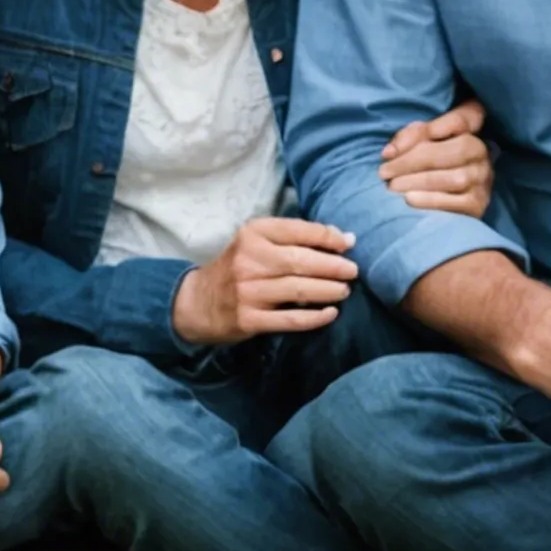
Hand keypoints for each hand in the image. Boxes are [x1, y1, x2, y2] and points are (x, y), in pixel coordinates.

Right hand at [170, 217, 359, 347]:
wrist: (197, 302)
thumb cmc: (236, 268)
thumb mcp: (255, 243)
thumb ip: (293, 238)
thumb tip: (342, 237)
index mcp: (252, 234)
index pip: (297, 230)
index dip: (328, 237)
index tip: (349, 243)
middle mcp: (249, 259)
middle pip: (301, 261)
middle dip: (333, 266)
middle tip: (353, 271)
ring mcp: (248, 291)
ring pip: (298, 290)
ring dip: (328, 290)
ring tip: (344, 290)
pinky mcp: (249, 319)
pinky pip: (290, 319)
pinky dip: (314, 318)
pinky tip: (330, 314)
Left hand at [380, 98, 494, 215]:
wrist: (440, 205)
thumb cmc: (425, 164)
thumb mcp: (417, 142)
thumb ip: (407, 138)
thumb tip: (389, 153)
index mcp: (469, 129)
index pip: (461, 119)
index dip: (432, 128)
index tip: (399, 143)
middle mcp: (482, 151)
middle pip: (457, 149)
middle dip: (415, 160)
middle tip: (385, 171)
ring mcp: (483, 178)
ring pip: (455, 177)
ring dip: (418, 181)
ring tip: (392, 187)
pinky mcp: (479, 203)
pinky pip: (459, 202)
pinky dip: (431, 200)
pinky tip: (409, 199)